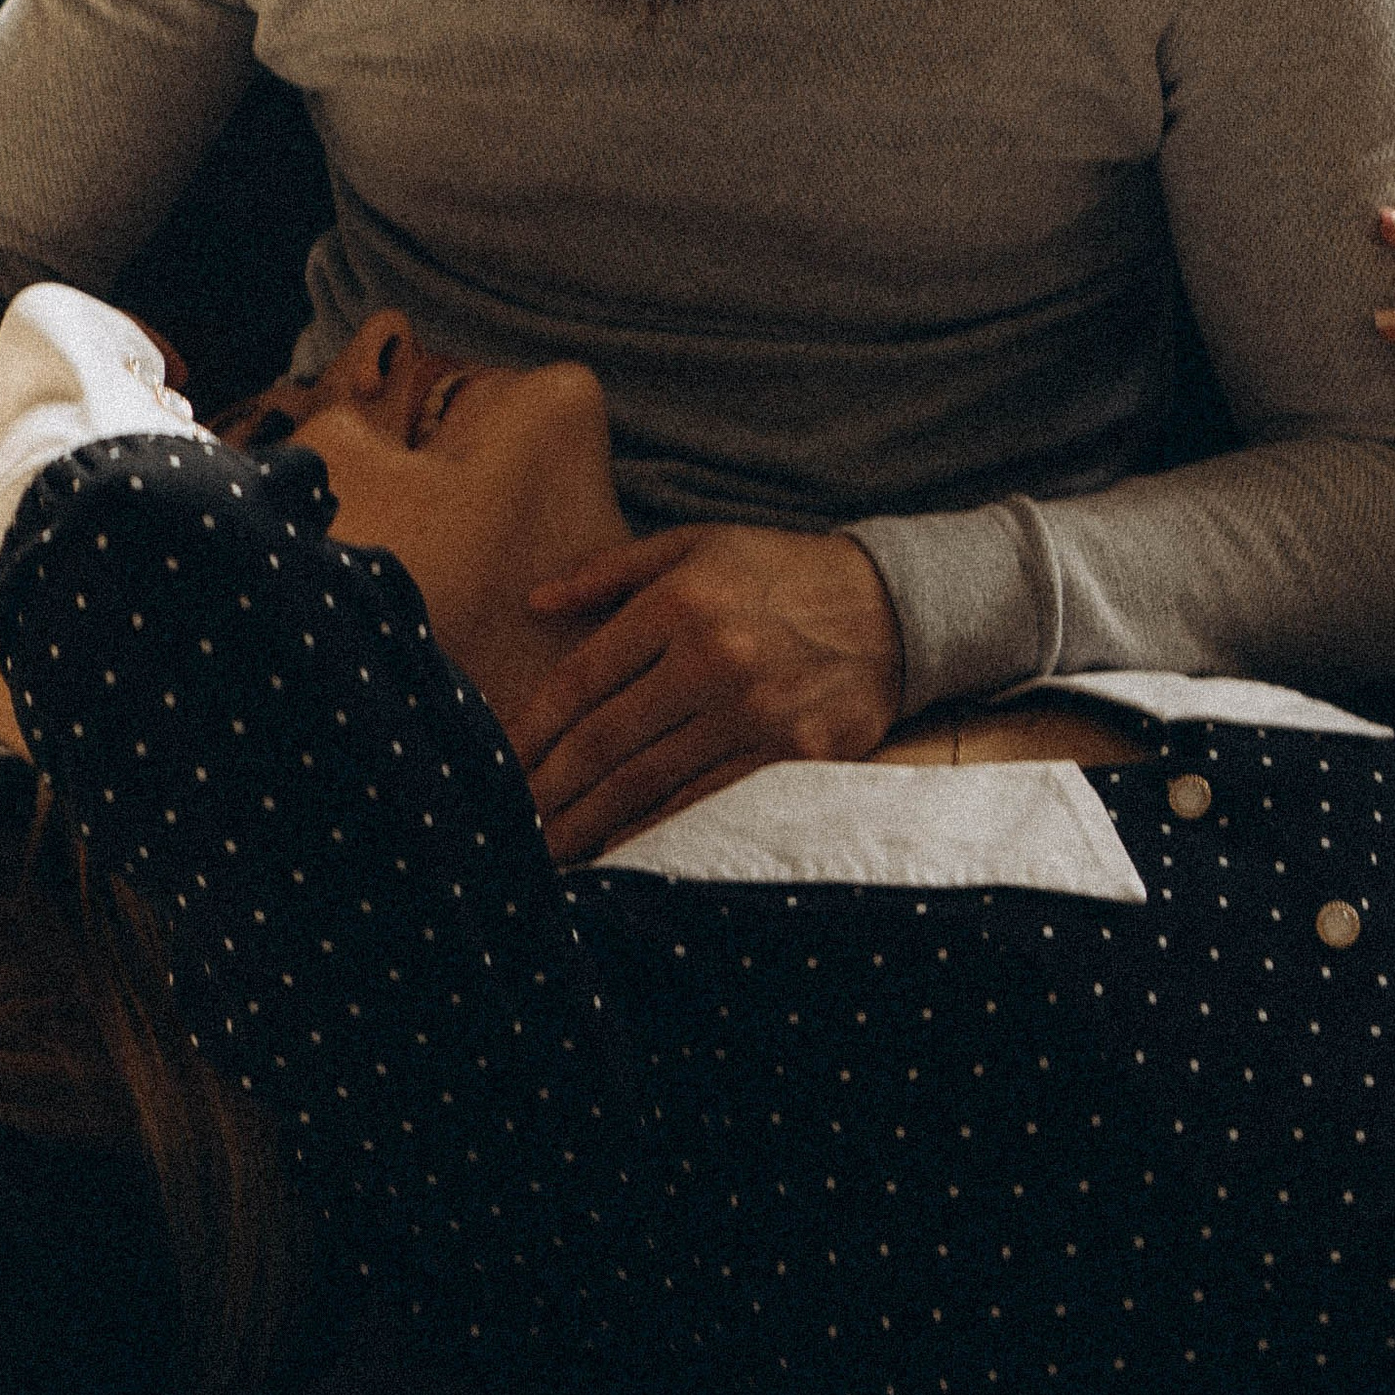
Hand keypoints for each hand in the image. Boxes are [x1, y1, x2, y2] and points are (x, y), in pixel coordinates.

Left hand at [508, 525, 906, 864]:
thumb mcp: (697, 545)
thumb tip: (536, 601)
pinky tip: (625, 848)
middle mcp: (712, 659)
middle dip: (550, 788)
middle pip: (607, 740)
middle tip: (510, 824)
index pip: (583, 678)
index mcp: (680, 603)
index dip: (533, 728)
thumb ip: (612, 573)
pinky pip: (710, 801)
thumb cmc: (780, 572)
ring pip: (651, 781)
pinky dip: (662, 830)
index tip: (500, 760)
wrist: (894, 606)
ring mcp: (756, 713)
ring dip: (593, 820)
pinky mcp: (795, 755)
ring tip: (551, 848)